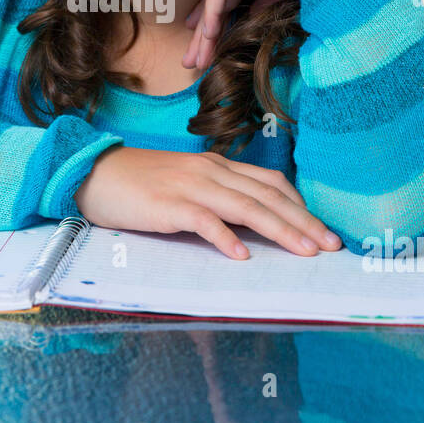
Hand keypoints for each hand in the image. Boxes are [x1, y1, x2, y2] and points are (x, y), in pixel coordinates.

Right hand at [74, 145, 342, 258]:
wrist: (93, 173)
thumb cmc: (140, 185)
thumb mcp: (186, 184)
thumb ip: (217, 197)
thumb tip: (251, 226)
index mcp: (217, 166)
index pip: (271, 183)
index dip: (301, 206)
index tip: (324, 231)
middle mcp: (210, 171)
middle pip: (267, 196)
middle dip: (303, 222)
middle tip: (331, 246)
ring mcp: (189, 186)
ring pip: (245, 207)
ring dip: (279, 230)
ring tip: (304, 252)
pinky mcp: (167, 204)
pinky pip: (203, 220)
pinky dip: (224, 238)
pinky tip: (241, 256)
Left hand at [181, 0, 298, 70]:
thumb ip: (265, 2)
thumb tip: (252, 14)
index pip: (224, 10)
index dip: (213, 29)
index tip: (205, 51)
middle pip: (213, 14)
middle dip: (201, 40)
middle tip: (191, 63)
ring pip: (211, 8)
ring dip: (202, 36)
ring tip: (196, 60)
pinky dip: (212, 15)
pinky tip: (209, 35)